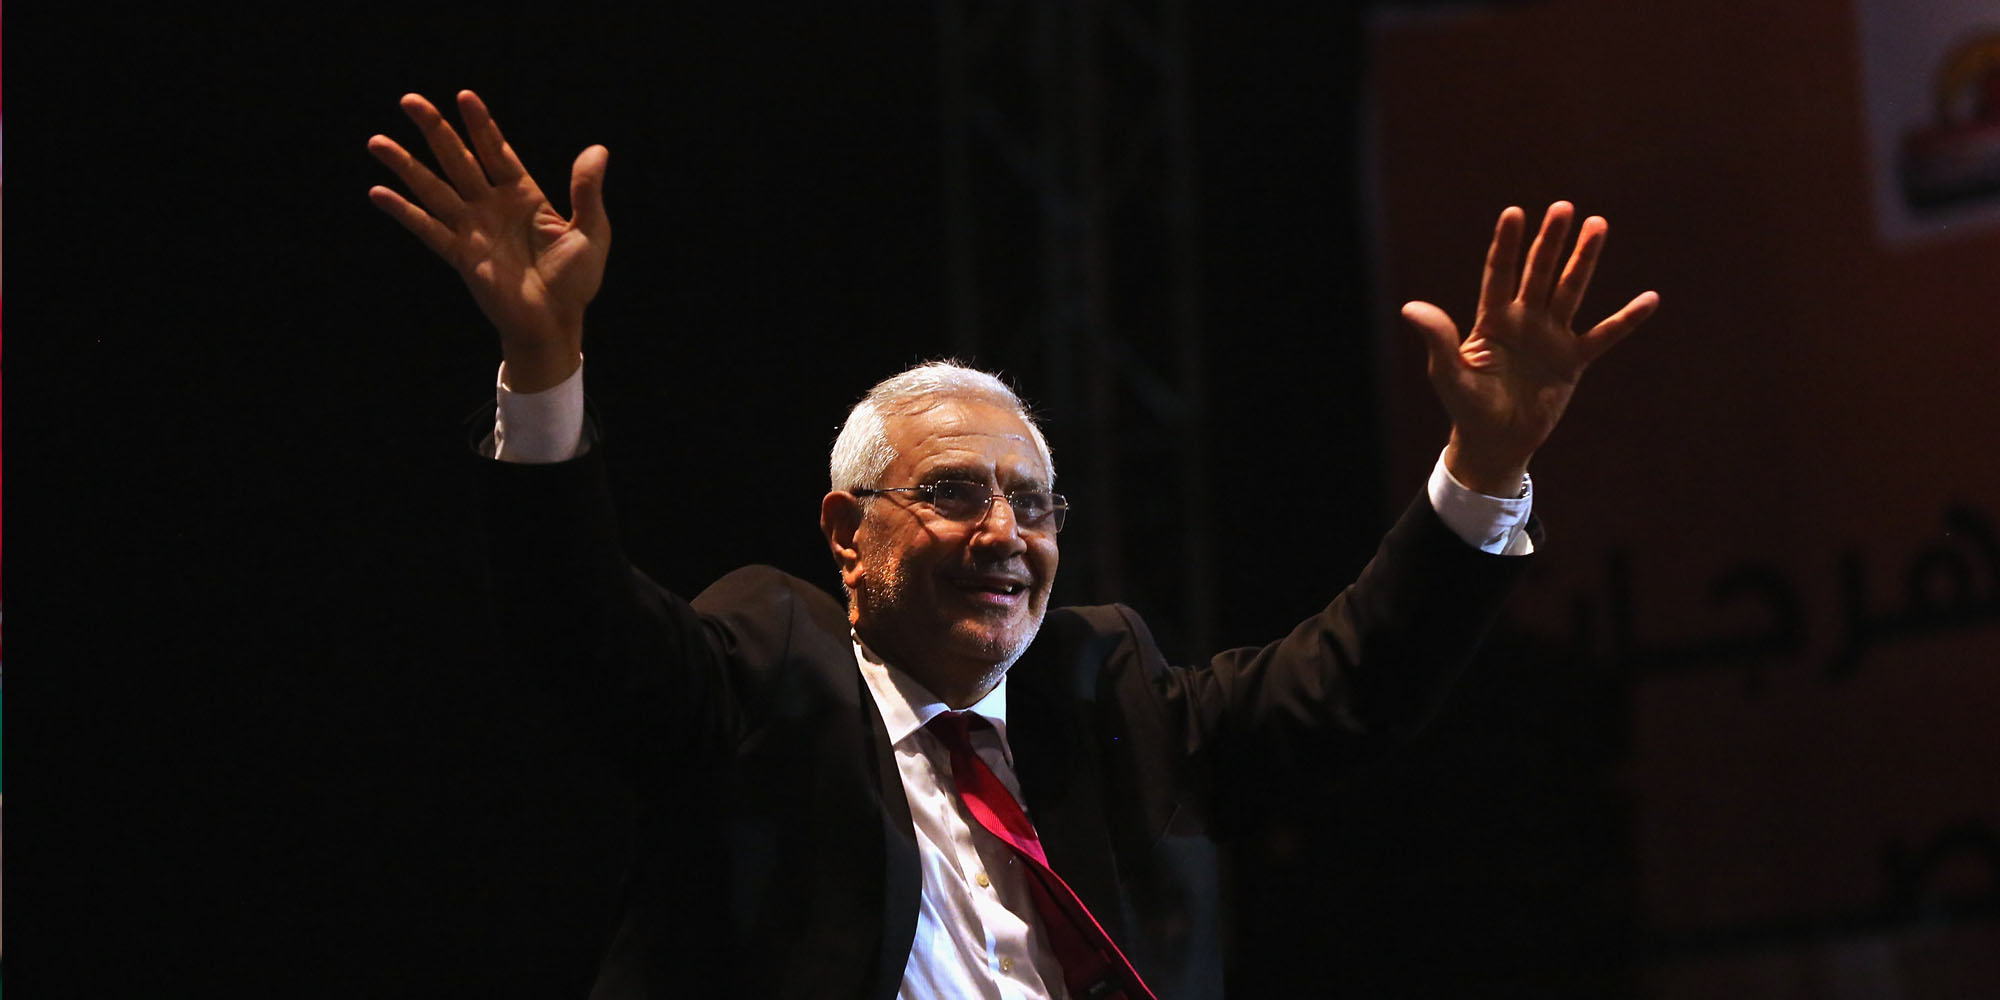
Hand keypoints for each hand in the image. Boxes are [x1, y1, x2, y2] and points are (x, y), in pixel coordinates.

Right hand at [367, 90, 609, 392]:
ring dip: (406, 165)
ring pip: (434, 189)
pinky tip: (379, 193)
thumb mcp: (592, 232)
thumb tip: (597, 149)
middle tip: (410, 100)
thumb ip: (587, 191)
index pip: (497, 152)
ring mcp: (473, 230)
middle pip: (458, 160)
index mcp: (524, 196)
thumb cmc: (575, 282)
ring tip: (377, 141)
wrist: (556, 324)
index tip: (464, 97)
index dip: (481, 125)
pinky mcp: (461, 256)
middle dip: (436, 130)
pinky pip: (428, 229)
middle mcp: (493, 207)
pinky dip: (403, 212)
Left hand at [1401, 201, 1658, 495]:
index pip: (1499, 273)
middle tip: (1563, 208)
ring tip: (1597, 225)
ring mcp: (1551, 337)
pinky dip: (1626, 320)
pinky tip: (1649, 299)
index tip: (1514, 212)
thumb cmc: (1466, 406)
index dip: (1506, 244)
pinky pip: (1604, 336)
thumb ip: (1438, 338)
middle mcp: (1524, 320)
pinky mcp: (1573, 361)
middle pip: (1539, 272)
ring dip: (1583, 260)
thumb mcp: (1447, 372)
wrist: (1495, 442)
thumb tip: (1411, 308)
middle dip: (1551, 241)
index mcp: (1492, 319)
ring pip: (1570, 291)